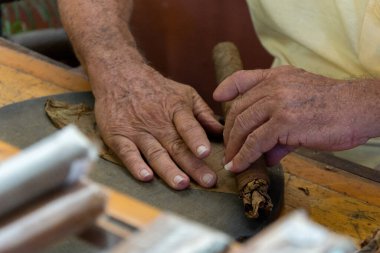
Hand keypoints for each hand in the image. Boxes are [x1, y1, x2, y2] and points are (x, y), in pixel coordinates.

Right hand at [92, 64, 222, 189]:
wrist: (119, 74)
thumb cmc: (156, 88)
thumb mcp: (184, 93)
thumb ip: (203, 113)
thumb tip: (222, 131)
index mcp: (176, 109)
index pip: (187, 125)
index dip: (197, 139)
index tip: (206, 153)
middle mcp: (157, 122)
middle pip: (176, 146)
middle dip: (192, 165)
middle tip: (207, 181)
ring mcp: (137, 130)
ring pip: (155, 153)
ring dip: (168, 169)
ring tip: (181, 183)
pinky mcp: (118, 136)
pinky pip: (127, 152)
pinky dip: (135, 165)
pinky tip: (145, 177)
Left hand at [213, 65, 379, 172]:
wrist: (359, 108)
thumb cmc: (336, 108)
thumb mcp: (303, 105)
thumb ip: (280, 128)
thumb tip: (267, 154)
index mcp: (278, 77)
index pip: (244, 78)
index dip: (228, 87)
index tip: (217, 96)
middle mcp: (274, 87)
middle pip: (238, 109)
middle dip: (230, 131)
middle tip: (228, 147)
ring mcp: (277, 103)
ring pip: (243, 125)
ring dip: (234, 147)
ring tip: (231, 161)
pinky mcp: (283, 122)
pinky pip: (255, 142)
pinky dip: (244, 156)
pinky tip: (240, 165)